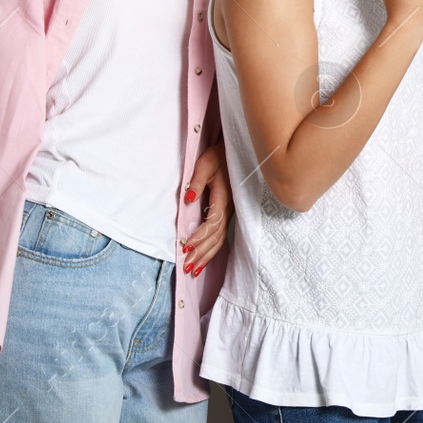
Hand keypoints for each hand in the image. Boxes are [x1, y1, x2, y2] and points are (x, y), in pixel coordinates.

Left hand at [180, 140, 230, 275]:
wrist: (235, 152)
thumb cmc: (218, 156)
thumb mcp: (205, 164)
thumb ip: (196, 182)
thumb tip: (187, 200)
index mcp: (223, 198)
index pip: (212, 222)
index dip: (200, 236)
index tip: (186, 247)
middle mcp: (229, 209)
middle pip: (216, 237)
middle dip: (201, 253)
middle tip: (186, 267)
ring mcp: (230, 213)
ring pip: (219, 240)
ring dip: (206, 256)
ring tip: (193, 271)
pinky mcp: (227, 215)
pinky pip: (221, 236)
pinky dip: (212, 250)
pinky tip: (204, 260)